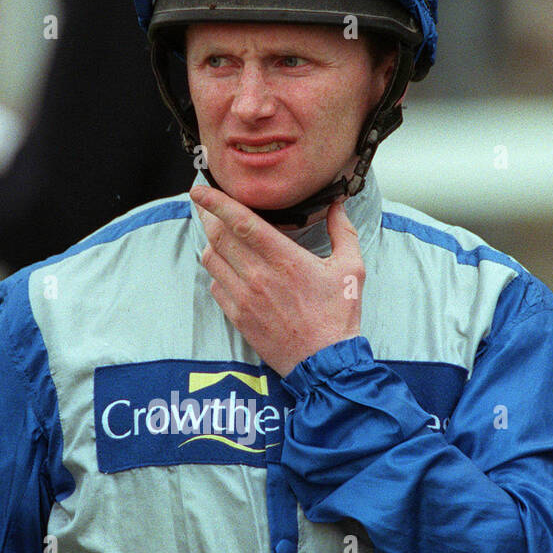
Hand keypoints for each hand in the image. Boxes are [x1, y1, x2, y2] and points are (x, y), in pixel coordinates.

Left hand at [190, 184, 364, 377]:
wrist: (324, 363)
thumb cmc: (338, 317)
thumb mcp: (352, 270)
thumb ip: (343, 232)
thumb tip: (337, 207)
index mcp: (285, 260)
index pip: (242, 223)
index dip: (217, 202)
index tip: (201, 190)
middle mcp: (259, 277)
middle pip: (218, 236)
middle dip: (208, 216)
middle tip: (206, 206)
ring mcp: (245, 298)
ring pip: (211, 260)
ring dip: (212, 243)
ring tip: (219, 236)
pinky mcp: (238, 317)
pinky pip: (216, 286)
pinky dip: (217, 272)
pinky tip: (230, 269)